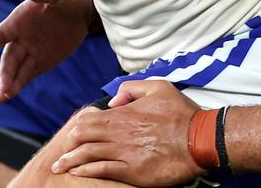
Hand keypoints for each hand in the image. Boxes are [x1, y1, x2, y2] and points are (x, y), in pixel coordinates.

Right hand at [0, 0, 95, 102]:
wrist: (85, 7)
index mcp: (18, 20)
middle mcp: (20, 38)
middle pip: (8, 59)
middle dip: (5, 73)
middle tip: (4, 88)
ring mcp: (31, 51)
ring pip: (16, 70)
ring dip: (9, 83)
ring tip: (2, 97)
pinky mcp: (42, 61)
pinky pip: (27, 75)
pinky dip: (19, 85)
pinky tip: (9, 96)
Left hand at [51, 80, 204, 185]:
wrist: (201, 140)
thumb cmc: (182, 114)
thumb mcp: (159, 87)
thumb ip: (133, 88)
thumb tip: (115, 100)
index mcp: (124, 113)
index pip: (89, 119)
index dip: (77, 126)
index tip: (73, 133)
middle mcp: (120, 132)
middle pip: (82, 137)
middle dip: (68, 144)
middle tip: (61, 152)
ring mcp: (124, 152)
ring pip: (87, 154)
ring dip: (70, 160)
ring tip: (59, 166)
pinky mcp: (132, 171)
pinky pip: (101, 170)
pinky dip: (86, 170)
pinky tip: (78, 172)